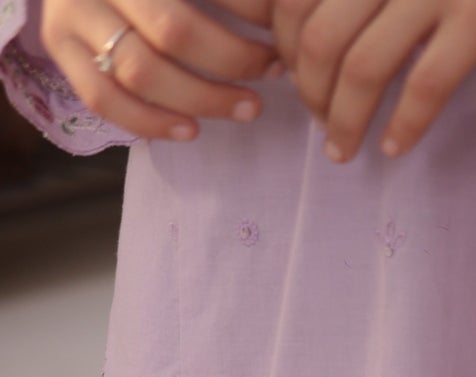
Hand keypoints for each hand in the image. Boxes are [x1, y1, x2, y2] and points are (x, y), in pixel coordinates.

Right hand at [40, 0, 281, 140]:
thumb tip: (281, 8)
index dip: (248, 6)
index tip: (282, 25)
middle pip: (172, 29)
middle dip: (232, 58)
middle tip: (272, 70)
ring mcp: (71, 9)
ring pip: (140, 70)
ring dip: (202, 98)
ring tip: (247, 107)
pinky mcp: (58, 45)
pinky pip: (103, 98)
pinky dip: (151, 122)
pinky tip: (191, 130)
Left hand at [269, 0, 475, 162]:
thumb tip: (320, 32)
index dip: (282, 46)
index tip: (294, 75)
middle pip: (318, 38)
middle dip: (310, 92)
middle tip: (321, 122)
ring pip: (364, 67)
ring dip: (346, 120)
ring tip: (345, 148)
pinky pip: (427, 85)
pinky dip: (405, 125)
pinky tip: (394, 147)